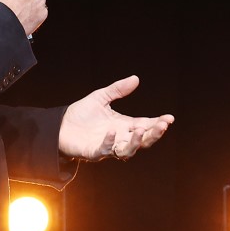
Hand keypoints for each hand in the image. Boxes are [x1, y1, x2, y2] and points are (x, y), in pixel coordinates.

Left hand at [59, 74, 174, 160]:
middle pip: (142, 140)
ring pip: (128, 150)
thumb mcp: (101, 97)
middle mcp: (120, 138)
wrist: (60, 125)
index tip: (169, 118)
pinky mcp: (94, 151)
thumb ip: (118, 89)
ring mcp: (108, 146)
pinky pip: (105, 150)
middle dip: (154, 134)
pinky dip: (110, 142)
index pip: (146, 125)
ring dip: (136, 142)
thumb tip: (136, 78)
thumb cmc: (81, 114)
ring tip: (141, 130)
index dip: (158, 123)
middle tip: (163, 125)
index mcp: (124, 125)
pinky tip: (112, 132)